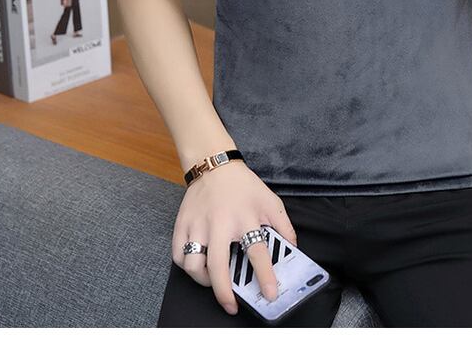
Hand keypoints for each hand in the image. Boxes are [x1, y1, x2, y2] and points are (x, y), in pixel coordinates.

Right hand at [171, 161, 297, 314]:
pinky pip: (178, 255)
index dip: (265, 276)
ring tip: (213, 281)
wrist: (214, 164)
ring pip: (193, 264)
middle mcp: (220, 223)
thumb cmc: (244, 185)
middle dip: (224, 293)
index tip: (271, 294)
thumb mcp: (271, 201)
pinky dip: (186, 266)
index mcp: (246, 217)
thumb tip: (293, 250)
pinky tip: (198, 265)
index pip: (258, 253)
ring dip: (203, 280)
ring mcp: (198, 224)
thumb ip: (284, 226)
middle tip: (231, 306)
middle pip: (218, 266)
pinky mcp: (182, 223)